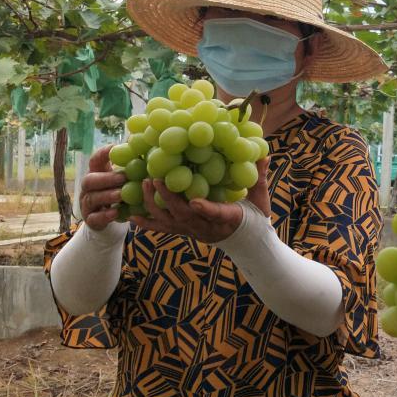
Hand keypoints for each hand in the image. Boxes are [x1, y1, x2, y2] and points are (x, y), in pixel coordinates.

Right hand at [79, 145, 126, 231]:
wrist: (106, 217)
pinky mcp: (90, 219)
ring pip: (92, 198)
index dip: (102, 154)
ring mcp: (87, 204)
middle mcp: (88, 188)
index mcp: (96, 174)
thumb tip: (146, 149)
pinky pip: (95, 217)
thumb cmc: (117, 192)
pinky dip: (104, 215)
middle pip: (90, 180)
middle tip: (123, 177)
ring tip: (121, 195)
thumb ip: (130, 168)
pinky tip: (115, 212)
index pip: (95, 160)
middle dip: (106, 178)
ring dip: (107, 196)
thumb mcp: (122, 180)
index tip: (114, 147)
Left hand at [130, 158, 270, 243]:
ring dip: (154, 203)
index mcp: (229, 217)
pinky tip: (132, 213)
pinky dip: (147, 222)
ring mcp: (193, 230)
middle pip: (184, 214)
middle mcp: (207, 227)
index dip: (206, 209)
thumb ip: (259, 177)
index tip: (195, 201)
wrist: (245, 242)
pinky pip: (163, 229)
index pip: (218, 214)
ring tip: (143, 184)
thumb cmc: (254, 217)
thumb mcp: (261, 199)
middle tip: (156, 178)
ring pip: (170, 220)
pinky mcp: (184, 231)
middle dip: (168, 197)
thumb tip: (264, 153)